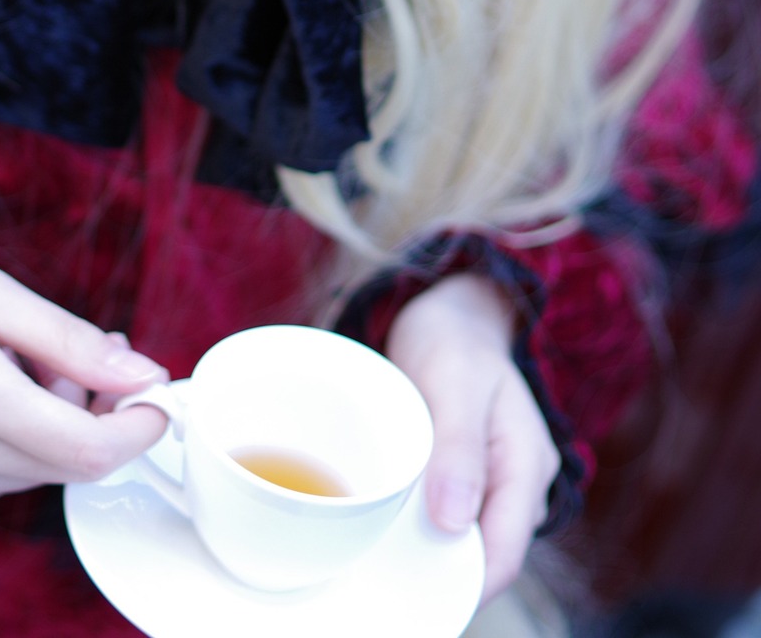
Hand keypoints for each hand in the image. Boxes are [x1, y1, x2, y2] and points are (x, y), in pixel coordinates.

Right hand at [0, 230, 168, 522]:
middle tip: (82, 345)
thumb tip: (146, 376)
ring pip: (30, 472)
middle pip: (63, 462)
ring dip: (46, 424)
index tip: (155, 394)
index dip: (137, 428)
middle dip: (91, 410)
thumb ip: (69, 340)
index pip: (86, 450)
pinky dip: (5, 442)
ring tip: (11, 358)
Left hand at [383, 273, 559, 602]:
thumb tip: (454, 521)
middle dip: (441, 572)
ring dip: (430, 547)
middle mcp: (519, 481)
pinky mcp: (471, 474)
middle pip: (485, 553)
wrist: (453, 310)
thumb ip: (459, 447)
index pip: (503, 553)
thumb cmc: (453, 338)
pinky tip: (389, 517)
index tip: (413, 593)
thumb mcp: (453, 380)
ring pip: (466, 536)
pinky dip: (423, 520)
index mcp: (526, 464)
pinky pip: (451, 513)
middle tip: (383, 572)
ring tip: (378, 545)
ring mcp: (497, 479)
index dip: (464, 584)